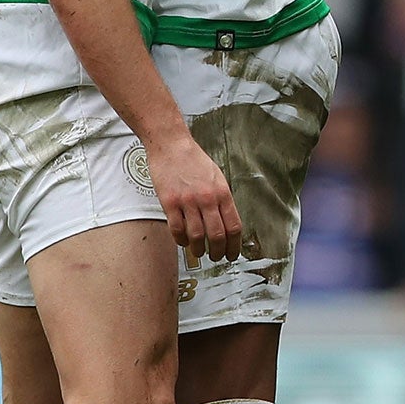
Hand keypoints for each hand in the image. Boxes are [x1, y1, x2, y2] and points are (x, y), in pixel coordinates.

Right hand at [146, 133, 242, 264]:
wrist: (171, 145)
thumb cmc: (193, 160)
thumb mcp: (216, 177)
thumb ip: (222, 199)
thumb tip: (226, 222)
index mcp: (222, 193)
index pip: (234, 226)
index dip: (235, 245)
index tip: (232, 254)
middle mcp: (207, 199)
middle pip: (217, 235)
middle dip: (218, 252)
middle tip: (217, 257)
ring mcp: (187, 201)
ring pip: (197, 236)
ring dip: (199, 250)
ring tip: (199, 253)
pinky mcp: (169, 202)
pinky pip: (177, 229)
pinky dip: (181, 240)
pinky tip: (183, 241)